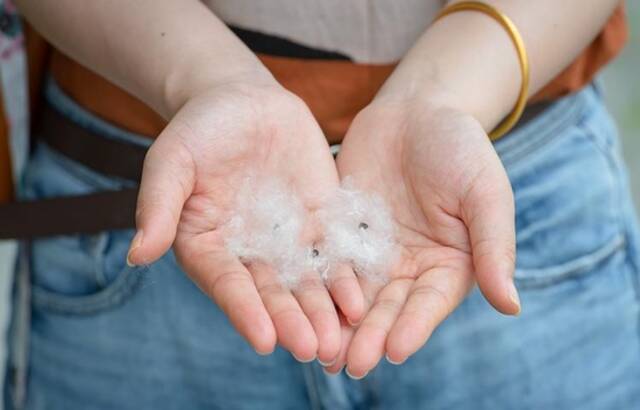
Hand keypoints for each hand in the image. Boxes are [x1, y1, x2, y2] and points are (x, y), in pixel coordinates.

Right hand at [126, 77, 364, 363]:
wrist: (242, 100)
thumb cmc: (198, 129)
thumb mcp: (172, 160)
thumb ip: (159, 205)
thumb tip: (137, 256)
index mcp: (207, 247)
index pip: (227, 284)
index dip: (245, 311)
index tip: (265, 340)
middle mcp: (247, 254)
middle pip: (271, 292)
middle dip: (292, 321)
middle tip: (313, 349)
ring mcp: (285, 240)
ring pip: (305, 282)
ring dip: (322, 311)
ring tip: (340, 338)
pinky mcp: (317, 221)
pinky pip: (333, 253)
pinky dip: (346, 277)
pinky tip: (360, 299)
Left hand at [324, 94, 519, 376]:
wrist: (417, 111)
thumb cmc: (461, 147)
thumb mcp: (484, 192)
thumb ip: (494, 246)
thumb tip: (511, 305)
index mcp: (447, 265)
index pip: (429, 303)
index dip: (414, 326)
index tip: (396, 351)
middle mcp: (408, 268)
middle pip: (387, 307)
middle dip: (369, 336)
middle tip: (349, 364)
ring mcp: (372, 253)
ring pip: (353, 295)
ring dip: (338, 324)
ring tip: (320, 352)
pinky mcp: (341, 234)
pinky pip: (326, 262)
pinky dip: (314, 285)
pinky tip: (298, 304)